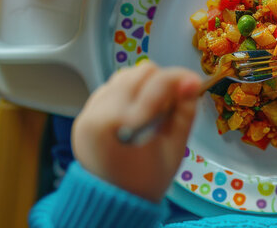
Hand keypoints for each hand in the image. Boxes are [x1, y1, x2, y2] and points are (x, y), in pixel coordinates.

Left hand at [72, 62, 200, 201]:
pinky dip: (126, 93)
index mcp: (124, 125)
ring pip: (123, 76)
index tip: (193, 82)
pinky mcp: (83, 114)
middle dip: (161, 82)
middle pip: (140, 73)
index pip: (157, 84)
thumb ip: (185, 112)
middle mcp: (100, 114)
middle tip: (171, 103)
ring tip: (152, 108)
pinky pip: (109, 88)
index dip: (179, 79)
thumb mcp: (175, 149)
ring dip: (142, 85)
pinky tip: (134, 112)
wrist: (113, 202)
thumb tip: (192, 81)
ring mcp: (88, 113)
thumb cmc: (147, 180)